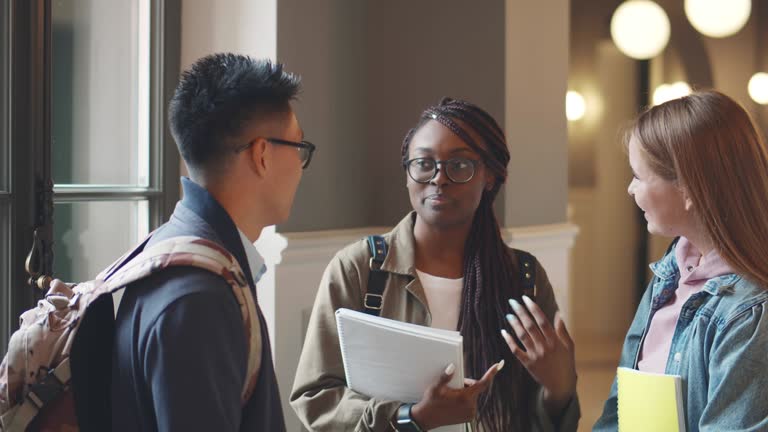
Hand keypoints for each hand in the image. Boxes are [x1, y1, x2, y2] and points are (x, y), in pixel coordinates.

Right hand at [410, 361, 502, 429]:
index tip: (499, 364)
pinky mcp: (469, 418)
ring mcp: (471, 414)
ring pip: (473, 396)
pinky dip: (465, 400)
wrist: (426, 419)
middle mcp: (470, 407)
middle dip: (467, 385)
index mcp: (464, 398)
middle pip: (475, 388)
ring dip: (466, 393)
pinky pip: (471, 404)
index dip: (491, 373)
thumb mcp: (436, 387)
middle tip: (453, 386)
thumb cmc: (431, 402)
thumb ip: (446, 376)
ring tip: (451, 396)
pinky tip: (454, 403)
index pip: (482, 383)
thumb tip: (452, 366)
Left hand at [502, 295, 576, 416]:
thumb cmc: (566, 363)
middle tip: (512, 302)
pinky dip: (509, 341)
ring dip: (514, 324)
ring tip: (508, 314)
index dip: (533, 308)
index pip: (542, 321)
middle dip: (521, 312)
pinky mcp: (527, 363)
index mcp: (555, 341)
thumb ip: (562, 330)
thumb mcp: (569, 346)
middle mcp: (544, 347)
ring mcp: (535, 355)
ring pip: (522, 336)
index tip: (525, 298)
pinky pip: (516, 350)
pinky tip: (503, 332)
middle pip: (530, 326)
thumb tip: (558, 313)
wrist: (560, 384)